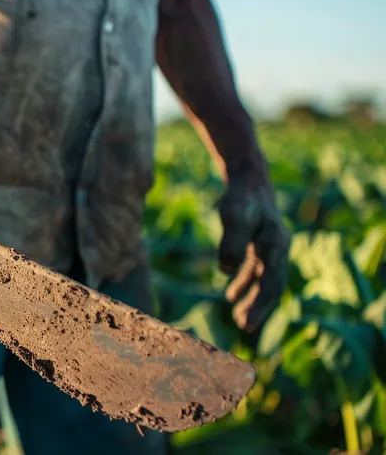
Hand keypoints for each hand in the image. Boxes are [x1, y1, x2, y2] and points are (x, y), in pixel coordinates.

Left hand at [217, 178, 289, 331]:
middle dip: (259, 308)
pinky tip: (231, 295)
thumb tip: (226, 270)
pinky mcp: (261, 245)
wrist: (248, 178)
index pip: (271, 283)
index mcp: (277, 245)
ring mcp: (271, 248)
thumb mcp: (233, 216)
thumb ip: (231, 242)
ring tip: (239, 318)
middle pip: (272, 286)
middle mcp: (278, 249)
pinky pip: (257, 271)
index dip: (260, 306)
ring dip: (253, 299)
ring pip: (265, 280)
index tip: (247, 324)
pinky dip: (246, 283)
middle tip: (245, 328)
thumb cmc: (241, 197)